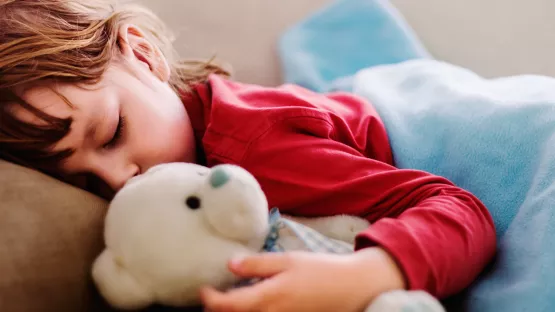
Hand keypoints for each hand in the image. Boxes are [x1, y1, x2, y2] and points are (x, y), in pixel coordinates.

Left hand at [200, 247, 405, 311]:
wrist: (351, 287)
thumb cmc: (320, 269)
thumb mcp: (287, 260)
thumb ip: (257, 265)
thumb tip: (230, 265)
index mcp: (270, 296)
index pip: (230, 306)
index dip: (211, 300)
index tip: (203, 290)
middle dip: (219, 311)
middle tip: (211, 298)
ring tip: (227, 302)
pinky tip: (252, 303)